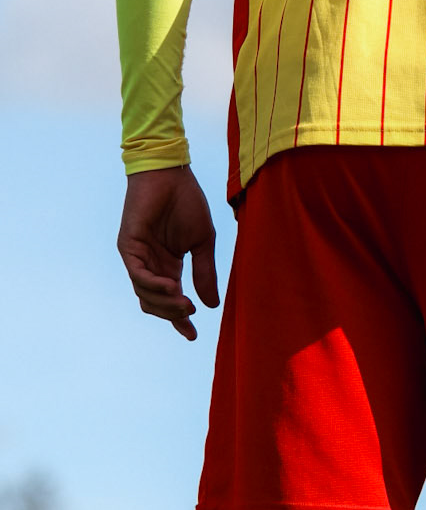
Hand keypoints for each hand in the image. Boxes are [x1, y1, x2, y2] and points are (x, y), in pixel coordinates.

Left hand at [117, 167, 219, 341]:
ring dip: (165, 303)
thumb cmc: (186, 202)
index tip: (192, 335)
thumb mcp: (202, 243)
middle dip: (172, 314)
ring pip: (144, 293)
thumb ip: (204, 273)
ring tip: (185, 304)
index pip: (170, 300)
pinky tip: (172, 288)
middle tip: (191, 313)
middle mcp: (150, 265)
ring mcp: (137, 256)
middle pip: (154, 303)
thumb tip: (212, 305)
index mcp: (167, 265)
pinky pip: (138, 274)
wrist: (171, 174)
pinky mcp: (128, 246)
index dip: (180, 319)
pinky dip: (153, 286)